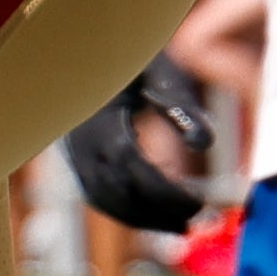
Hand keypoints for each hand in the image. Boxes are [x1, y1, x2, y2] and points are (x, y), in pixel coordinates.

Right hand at [60, 55, 217, 236]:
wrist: (83, 48)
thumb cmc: (127, 55)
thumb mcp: (158, 71)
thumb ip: (182, 106)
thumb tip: (205, 144)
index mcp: (98, 119)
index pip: (132, 167)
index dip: (165, 191)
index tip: (199, 203)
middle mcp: (79, 142)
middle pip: (118, 192)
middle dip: (158, 212)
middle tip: (198, 219)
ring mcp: (71, 154)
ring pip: (104, 200)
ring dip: (143, 220)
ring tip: (182, 227)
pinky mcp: (73, 160)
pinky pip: (97, 195)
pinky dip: (125, 212)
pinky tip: (154, 216)